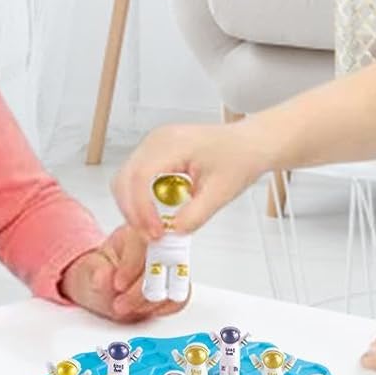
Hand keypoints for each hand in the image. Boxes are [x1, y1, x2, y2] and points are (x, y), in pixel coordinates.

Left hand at [60, 225, 186, 322]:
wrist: (103, 286)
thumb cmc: (97, 274)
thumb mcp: (87, 272)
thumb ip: (94, 274)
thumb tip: (104, 276)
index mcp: (132, 232)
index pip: (141, 239)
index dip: (131, 265)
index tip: (117, 285)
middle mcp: (156, 242)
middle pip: (164, 258)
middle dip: (142, 289)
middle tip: (121, 305)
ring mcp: (170, 261)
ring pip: (176, 278)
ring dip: (151, 300)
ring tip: (130, 308)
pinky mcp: (178, 280)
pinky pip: (183, 295)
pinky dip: (164, 307)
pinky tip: (147, 309)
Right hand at [110, 122, 268, 240]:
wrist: (249, 144)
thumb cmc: (239, 157)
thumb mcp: (221, 192)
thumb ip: (196, 215)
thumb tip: (173, 232)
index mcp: (173, 143)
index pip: (141, 177)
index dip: (142, 209)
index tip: (156, 232)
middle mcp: (158, 139)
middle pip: (126, 178)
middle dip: (134, 212)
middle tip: (152, 235)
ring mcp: (154, 144)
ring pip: (126, 178)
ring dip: (134, 206)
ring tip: (155, 227)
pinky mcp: (155, 152)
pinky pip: (136, 177)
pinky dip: (140, 198)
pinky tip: (157, 213)